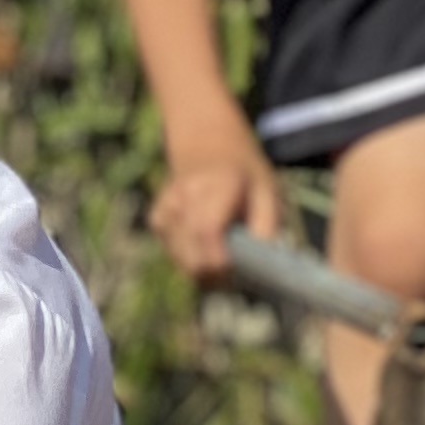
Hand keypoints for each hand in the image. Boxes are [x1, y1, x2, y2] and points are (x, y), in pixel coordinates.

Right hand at [147, 130, 279, 284]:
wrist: (207, 147)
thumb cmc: (245, 175)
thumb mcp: (268, 191)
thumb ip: (266, 227)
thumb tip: (262, 267)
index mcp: (217, 184)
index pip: (207, 231)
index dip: (220, 262)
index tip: (238, 276)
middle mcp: (184, 195)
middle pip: (192, 255)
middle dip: (215, 276)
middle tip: (236, 277)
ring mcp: (166, 207)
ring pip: (182, 261)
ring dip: (204, 271)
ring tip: (224, 258)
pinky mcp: (156, 220)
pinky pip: (175, 255)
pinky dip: (192, 259)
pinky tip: (205, 245)